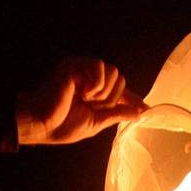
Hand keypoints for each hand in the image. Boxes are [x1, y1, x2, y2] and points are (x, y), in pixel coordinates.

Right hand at [16, 57, 148, 144]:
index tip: (147, 109)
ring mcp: (81, 69)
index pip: (120, 91)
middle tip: (91, 106)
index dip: (133, 99)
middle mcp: (89, 77)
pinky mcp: (74, 65)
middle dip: (110, 99)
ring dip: (103, 93)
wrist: (43, 124)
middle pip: (120, 79)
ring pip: (113, 72)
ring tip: (84, 100)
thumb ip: (116, 114)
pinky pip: (100, 68)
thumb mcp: (96, 122)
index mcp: (94, 91)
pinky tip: (80, 92)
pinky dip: (95, 84)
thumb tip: (138, 115)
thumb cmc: (62, 125)